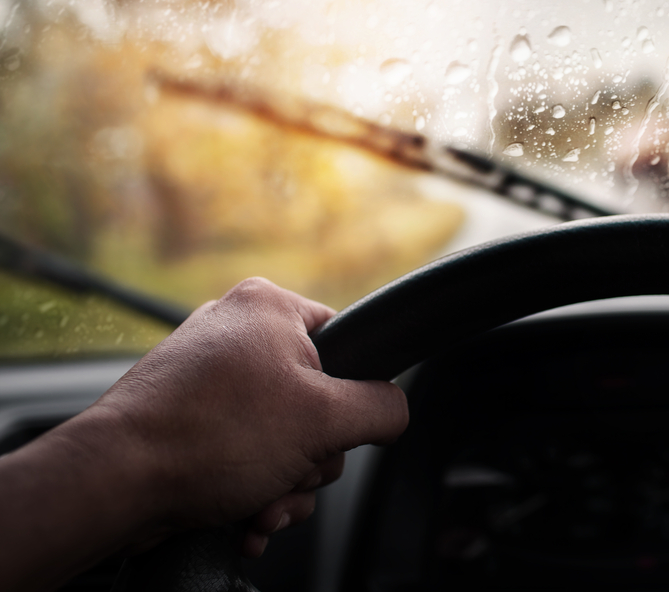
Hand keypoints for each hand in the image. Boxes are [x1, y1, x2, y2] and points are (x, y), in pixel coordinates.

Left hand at [95, 277, 408, 553]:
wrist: (116, 483)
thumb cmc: (208, 437)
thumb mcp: (324, 420)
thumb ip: (381, 408)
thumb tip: (396, 410)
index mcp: (270, 308)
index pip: (349, 342)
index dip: (351, 397)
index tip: (332, 429)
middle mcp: (237, 332)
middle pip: (320, 401)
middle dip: (311, 459)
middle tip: (291, 472)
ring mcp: (211, 376)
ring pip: (286, 436)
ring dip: (285, 484)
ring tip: (262, 504)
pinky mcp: (192, 416)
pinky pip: (248, 449)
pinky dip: (255, 487)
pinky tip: (246, 515)